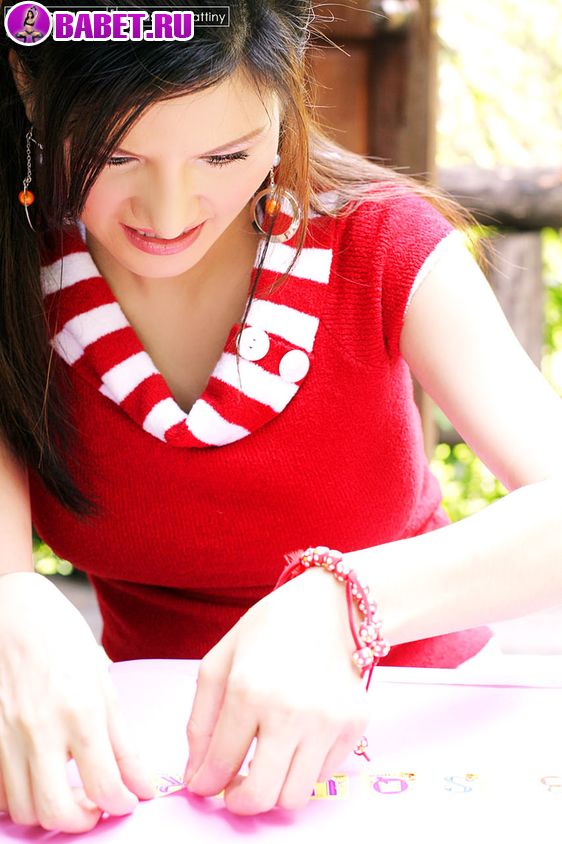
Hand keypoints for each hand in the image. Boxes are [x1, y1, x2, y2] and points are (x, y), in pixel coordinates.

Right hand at [0, 573, 153, 831]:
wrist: (13, 611)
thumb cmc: (62, 639)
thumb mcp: (102, 683)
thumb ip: (123, 740)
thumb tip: (144, 785)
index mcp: (79, 711)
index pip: (103, 784)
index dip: (122, 802)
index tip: (129, 799)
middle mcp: (39, 729)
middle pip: (56, 811)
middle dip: (83, 822)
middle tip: (98, 806)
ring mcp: (6, 736)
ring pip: (24, 808)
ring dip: (51, 812)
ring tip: (70, 792)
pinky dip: (20, 798)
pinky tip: (39, 779)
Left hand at [183, 567, 369, 813]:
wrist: (332, 606)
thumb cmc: (269, 629)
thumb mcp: (220, 662)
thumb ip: (201, 721)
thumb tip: (197, 777)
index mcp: (248, 690)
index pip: (219, 766)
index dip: (206, 784)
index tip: (205, 783)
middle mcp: (290, 711)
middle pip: (261, 797)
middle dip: (239, 802)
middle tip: (235, 789)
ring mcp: (327, 721)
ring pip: (294, 797)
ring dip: (274, 789)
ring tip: (267, 763)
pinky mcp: (355, 725)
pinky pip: (323, 775)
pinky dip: (304, 768)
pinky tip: (297, 740)